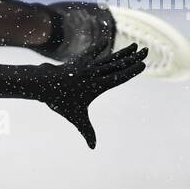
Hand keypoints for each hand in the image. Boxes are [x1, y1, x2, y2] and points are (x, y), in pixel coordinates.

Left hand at [32, 43, 146, 148]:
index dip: (132, 71)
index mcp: (97, 86)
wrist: (43, 84)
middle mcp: (94, 73)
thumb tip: (93, 147)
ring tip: (134, 45)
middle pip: (118, 65)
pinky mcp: (79, 61)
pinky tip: (106, 40)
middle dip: (133, 58)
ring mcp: (87, 66)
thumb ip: (87, 131)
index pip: (119, 77)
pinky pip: (92, 52)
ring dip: (122, 52)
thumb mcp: (75, 117)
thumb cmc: (60, 102)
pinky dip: (100, 46)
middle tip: (146, 51)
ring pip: (108, 58)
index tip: (143, 65)